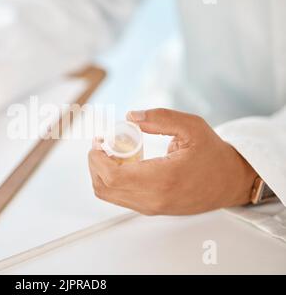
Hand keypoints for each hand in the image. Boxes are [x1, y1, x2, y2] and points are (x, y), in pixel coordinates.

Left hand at [88, 108, 257, 214]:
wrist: (230, 182)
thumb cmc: (213, 155)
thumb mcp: (192, 127)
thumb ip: (160, 118)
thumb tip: (131, 116)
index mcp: (163, 179)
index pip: (112, 176)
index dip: (97, 158)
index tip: (99, 141)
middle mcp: (154, 199)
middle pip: (103, 187)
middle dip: (95, 163)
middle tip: (102, 144)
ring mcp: (152, 207)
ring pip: (108, 195)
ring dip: (101, 172)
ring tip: (113, 152)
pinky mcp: (151, 209)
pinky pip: (120, 198)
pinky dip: (112, 180)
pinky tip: (124, 162)